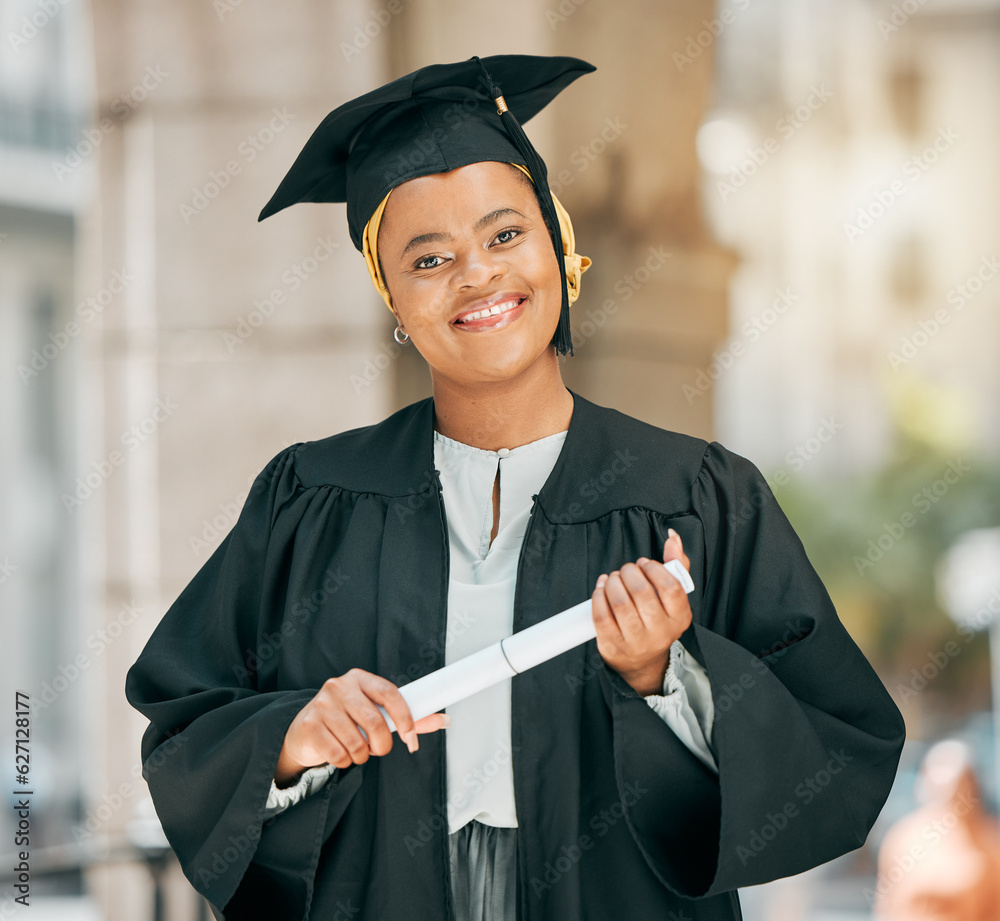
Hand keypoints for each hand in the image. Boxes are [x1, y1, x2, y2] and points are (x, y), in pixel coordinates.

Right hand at [275, 668, 449, 785]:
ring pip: (357, 743)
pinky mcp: (309, 726)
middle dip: (382, 744)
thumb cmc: (348, 720)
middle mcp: (339, 686)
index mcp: (359, 678)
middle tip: (379, 749)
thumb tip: (444, 720)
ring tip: (355, 748)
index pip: (389, 693)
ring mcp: (322, 705)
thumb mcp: (376, 713)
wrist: (305, 731)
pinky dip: (344, 761)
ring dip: (362, 755)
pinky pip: (338, 754)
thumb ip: (408, 717)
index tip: (411, 738)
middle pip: (375, 722)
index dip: (405, 717)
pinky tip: (339, 752)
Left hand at [591, 529, 692, 695]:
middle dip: (629, 573)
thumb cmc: (657, 619)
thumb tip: (672, 537)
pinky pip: (602, 616)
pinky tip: (601, 589)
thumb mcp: (672, 597)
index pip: (671, 587)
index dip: (654, 569)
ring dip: (613, 583)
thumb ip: (676, 564)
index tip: (644, 564)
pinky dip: (598, 596)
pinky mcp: (613, 646)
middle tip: (625, 570)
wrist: (642, 660)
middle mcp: (660, 632)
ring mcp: (636, 642)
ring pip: (620, 603)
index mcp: (680, 618)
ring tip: (613, 578)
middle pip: (642, 592)